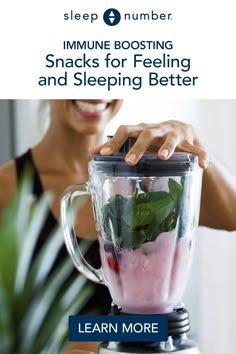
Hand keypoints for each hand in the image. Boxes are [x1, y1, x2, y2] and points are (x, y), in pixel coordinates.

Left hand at [89, 120, 209, 168]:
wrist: (180, 130)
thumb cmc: (152, 138)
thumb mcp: (135, 140)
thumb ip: (116, 147)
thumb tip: (91, 153)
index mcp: (141, 130)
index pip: (125, 131)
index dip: (114, 142)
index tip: (104, 154)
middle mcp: (156, 130)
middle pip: (146, 134)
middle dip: (138, 147)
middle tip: (130, 161)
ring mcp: (174, 134)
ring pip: (171, 138)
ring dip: (167, 147)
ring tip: (163, 157)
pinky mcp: (190, 141)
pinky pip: (197, 149)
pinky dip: (201, 156)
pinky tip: (203, 165)